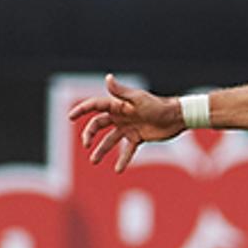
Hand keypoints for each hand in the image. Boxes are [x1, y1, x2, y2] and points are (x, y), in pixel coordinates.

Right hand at [67, 74, 186, 172]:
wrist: (177, 117)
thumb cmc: (158, 105)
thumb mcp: (138, 99)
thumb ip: (121, 91)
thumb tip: (107, 77)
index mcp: (118, 105)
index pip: (96, 106)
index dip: (82, 110)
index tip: (70, 117)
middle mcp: (121, 116)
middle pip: (99, 125)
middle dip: (90, 134)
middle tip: (86, 145)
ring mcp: (128, 127)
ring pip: (110, 140)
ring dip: (101, 150)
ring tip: (94, 161)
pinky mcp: (138, 137)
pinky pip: (127, 150)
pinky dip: (123, 160)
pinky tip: (117, 170)